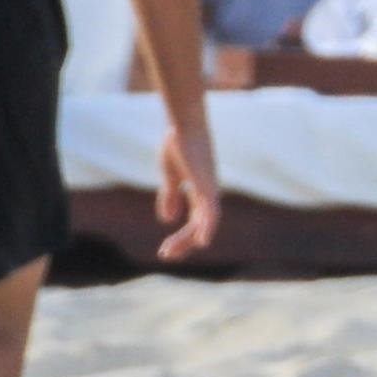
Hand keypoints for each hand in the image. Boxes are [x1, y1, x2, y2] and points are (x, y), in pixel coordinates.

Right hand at [156, 111, 219, 259]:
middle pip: (199, 225)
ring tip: (171, 252)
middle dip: (183, 242)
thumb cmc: (177, 141)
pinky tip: (202, 242)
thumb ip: (170, 195)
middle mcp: (208, 192)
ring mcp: (209, 189)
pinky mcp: (207, 184)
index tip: (166, 250)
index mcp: (199, 189)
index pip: (195, 220)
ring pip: (203, 223)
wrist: (184, 121)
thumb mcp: (170, 173)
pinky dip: (207, 227)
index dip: (182, 236)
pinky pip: (210, 211)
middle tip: (166, 255)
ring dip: (188, 239)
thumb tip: (168, 219)